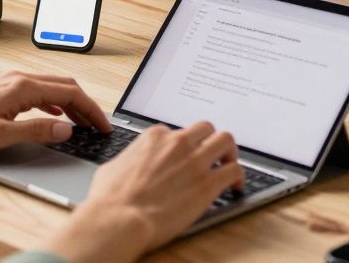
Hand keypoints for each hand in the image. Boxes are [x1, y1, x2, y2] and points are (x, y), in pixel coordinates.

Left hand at [0, 71, 110, 154]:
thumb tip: (66, 130)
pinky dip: (57, 102)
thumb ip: (36, 131)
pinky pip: (41, 91)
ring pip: (54, 87)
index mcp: (23, 87)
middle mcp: (20, 79)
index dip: (91, 110)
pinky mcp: (6, 89)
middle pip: (66, 86)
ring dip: (73, 104)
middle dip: (86, 106)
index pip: (70, 94)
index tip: (102, 125)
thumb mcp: (0, 135)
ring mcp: (13, 82)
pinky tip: (57, 116)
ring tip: (83, 123)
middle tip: (98, 126)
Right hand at [44, 122, 243, 262]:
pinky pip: (234, 170)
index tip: (185, 158)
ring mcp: (195, 161)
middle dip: (210, 141)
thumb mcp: (113, 167)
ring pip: (226, 141)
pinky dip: (238, 177)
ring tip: (229, 165)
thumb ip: (130, 160)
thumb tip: (129, 165)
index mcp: (155, 137)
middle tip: (212, 155)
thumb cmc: (110, 198)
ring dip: (229, 152)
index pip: (178, 132)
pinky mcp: (208, 184)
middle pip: (206, 129)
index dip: (183, 147)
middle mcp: (178, 143)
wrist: (119, 219)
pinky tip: (235, 186)